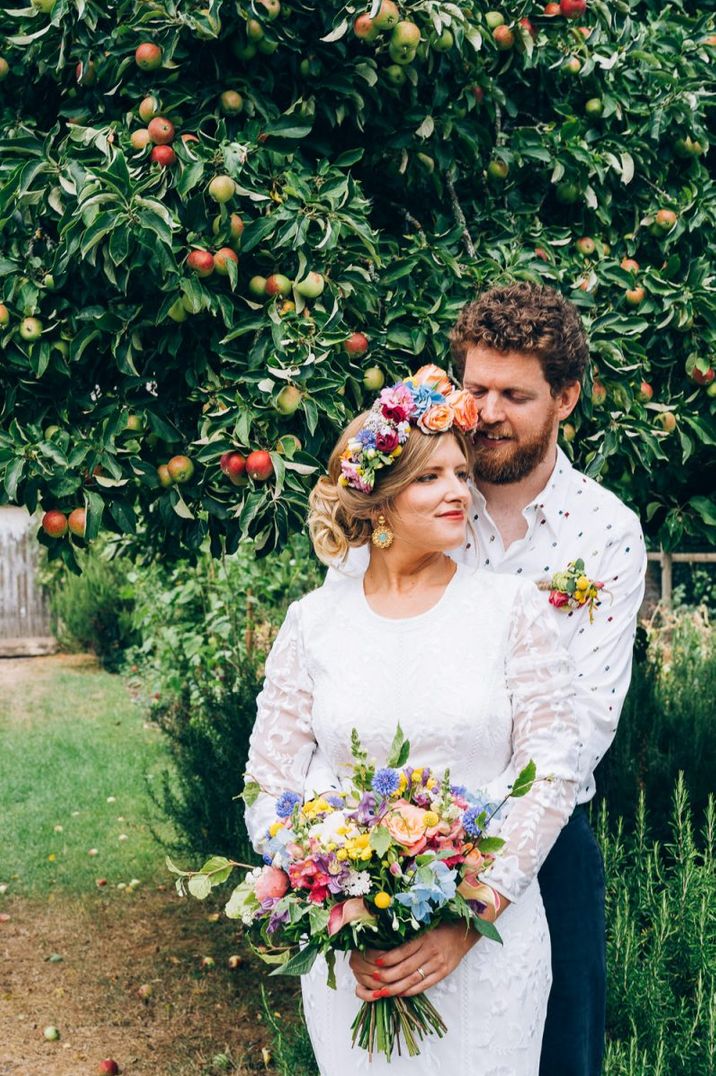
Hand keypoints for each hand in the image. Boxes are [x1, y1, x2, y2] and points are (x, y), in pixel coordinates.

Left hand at [349, 922, 478, 1000]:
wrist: (462, 933)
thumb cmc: (440, 927)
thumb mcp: (424, 927)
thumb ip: (410, 936)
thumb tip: (386, 944)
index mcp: (424, 937)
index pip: (403, 950)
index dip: (389, 957)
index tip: (376, 962)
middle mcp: (431, 951)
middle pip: (406, 968)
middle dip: (388, 976)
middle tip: (374, 980)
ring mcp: (438, 964)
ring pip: (414, 979)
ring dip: (397, 987)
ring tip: (383, 991)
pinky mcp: (443, 973)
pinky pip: (425, 985)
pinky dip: (411, 991)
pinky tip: (400, 993)